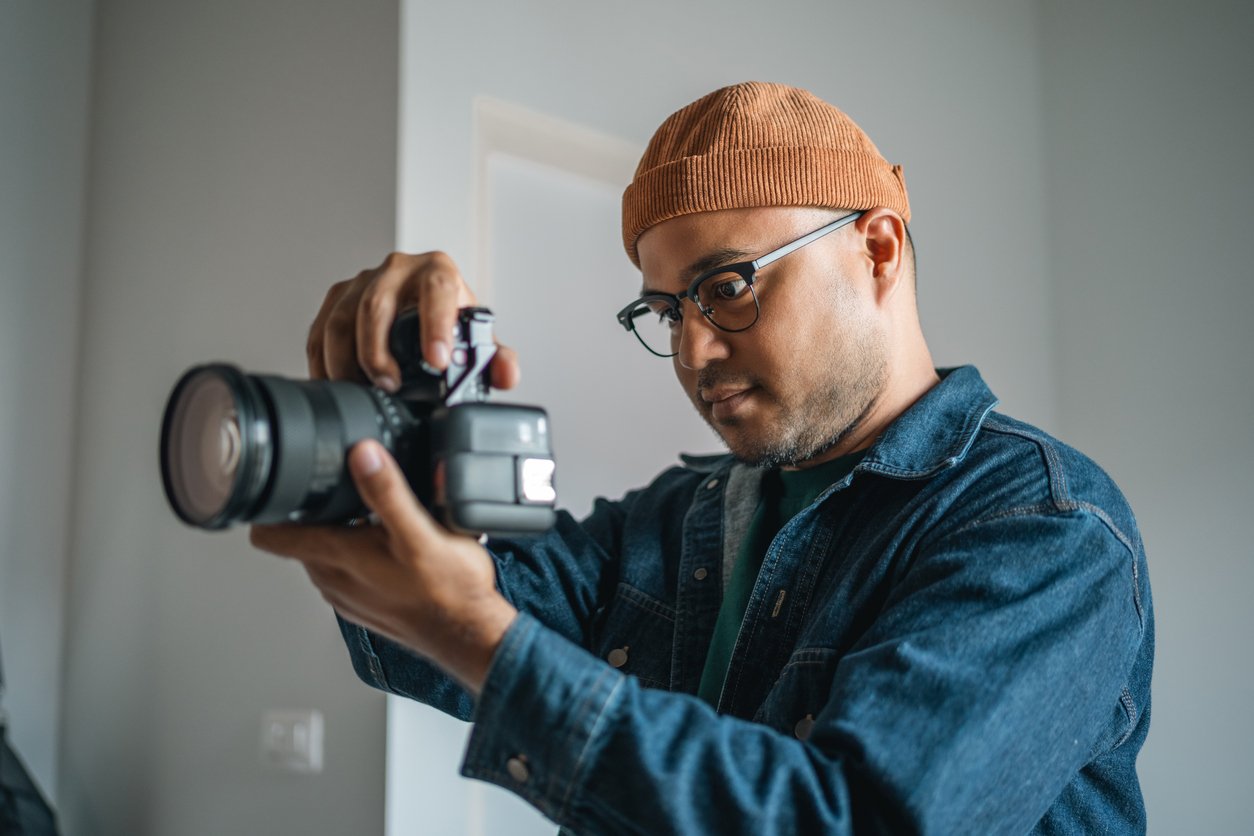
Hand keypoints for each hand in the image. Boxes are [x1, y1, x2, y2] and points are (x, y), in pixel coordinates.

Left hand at [250, 439, 517, 694]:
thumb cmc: (449, 591)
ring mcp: (345, 594)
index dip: (269, 505)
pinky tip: (391, 546)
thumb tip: (362, 453)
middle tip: (345, 486)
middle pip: (298, 536)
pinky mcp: (363, 604)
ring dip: (339, 531)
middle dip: (313, 510)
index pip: (269, 534)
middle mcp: (332, 579)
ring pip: (323, 552)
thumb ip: (388, 491)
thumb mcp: (421, 531)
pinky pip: (346, 570)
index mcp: (335, 557)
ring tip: (374, 515)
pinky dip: (358, 553)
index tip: (283, 481)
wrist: (471, 634)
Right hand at [306, 251, 520, 391]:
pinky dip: (324, 361)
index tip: (437, 361)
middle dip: (378, 350)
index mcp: (437, 272)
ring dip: (346, 359)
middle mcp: (397, 270)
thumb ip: (496, 359)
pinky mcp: (337, 299)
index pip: (436, 290)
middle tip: (389, 385)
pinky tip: (337, 383)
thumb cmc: (450, 322)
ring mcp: (362, 281)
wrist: (422, 309)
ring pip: (341, 317)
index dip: (435, 325)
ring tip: (362, 389)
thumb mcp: (475, 339)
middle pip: (376, 305)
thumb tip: (507, 375)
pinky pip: (321, 330)